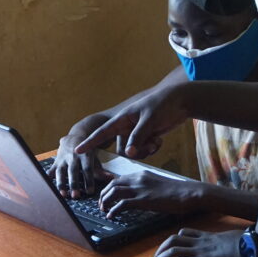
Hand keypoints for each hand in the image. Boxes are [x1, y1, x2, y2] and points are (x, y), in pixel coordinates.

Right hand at [53, 137, 111, 198]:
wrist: (74, 136)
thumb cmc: (87, 152)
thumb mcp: (94, 158)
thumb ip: (100, 170)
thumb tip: (111, 179)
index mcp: (85, 155)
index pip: (87, 168)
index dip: (89, 180)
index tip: (90, 192)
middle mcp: (73, 156)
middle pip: (73, 171)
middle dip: (74, 184)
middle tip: (76, 196)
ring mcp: (63, 159)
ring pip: (61, 172)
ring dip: (61, 184)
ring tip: (63, 195)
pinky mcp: (55, 162)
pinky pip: (51, 170)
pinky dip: (49, 179)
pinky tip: (48, 189)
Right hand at [75, 85, 189, 159]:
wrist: (180, 102)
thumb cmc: (162, 105)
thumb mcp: (149, 120)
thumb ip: (138, 137)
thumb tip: (128, 154)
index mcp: (123, 118)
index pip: (103, 132)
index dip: (90, 142)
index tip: (77, 151)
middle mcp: (127, 127)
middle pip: (122, 149)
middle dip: (135, 151)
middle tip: (150, 144)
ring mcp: (136, 133)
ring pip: (133, 152)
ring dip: (144, 150)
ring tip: (156, 141)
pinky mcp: (146, 137)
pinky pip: (142, 151)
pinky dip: (151, 148)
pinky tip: (159, 141)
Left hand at [99, 171, 203, 219]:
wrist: (188, 193)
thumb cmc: (177, 192)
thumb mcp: (157, 184)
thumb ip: (146, 186)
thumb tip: (138, 195)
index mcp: (141, 174)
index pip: (118, 178)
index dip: (108, 188)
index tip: (105, 196)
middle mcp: (138, 178)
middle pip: (112, 184)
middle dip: (103, 195)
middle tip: (102, 205)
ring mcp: (140, 188)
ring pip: (113, 192)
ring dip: (105, 202)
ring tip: (104, 211)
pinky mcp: (143, 200)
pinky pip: (122, 204)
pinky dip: (114, 210)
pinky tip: (112, 216)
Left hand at [144, 228, 257, 256]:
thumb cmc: (254, 245)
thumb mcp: (238, 240)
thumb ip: (230, 242)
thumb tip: (235, 247)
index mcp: (209, 236)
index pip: (184, 233)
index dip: (170, 242)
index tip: (163, 251)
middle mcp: (203, 242)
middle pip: (173, 241)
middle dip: (159, 251)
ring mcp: (203, 252)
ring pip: (173, 251)